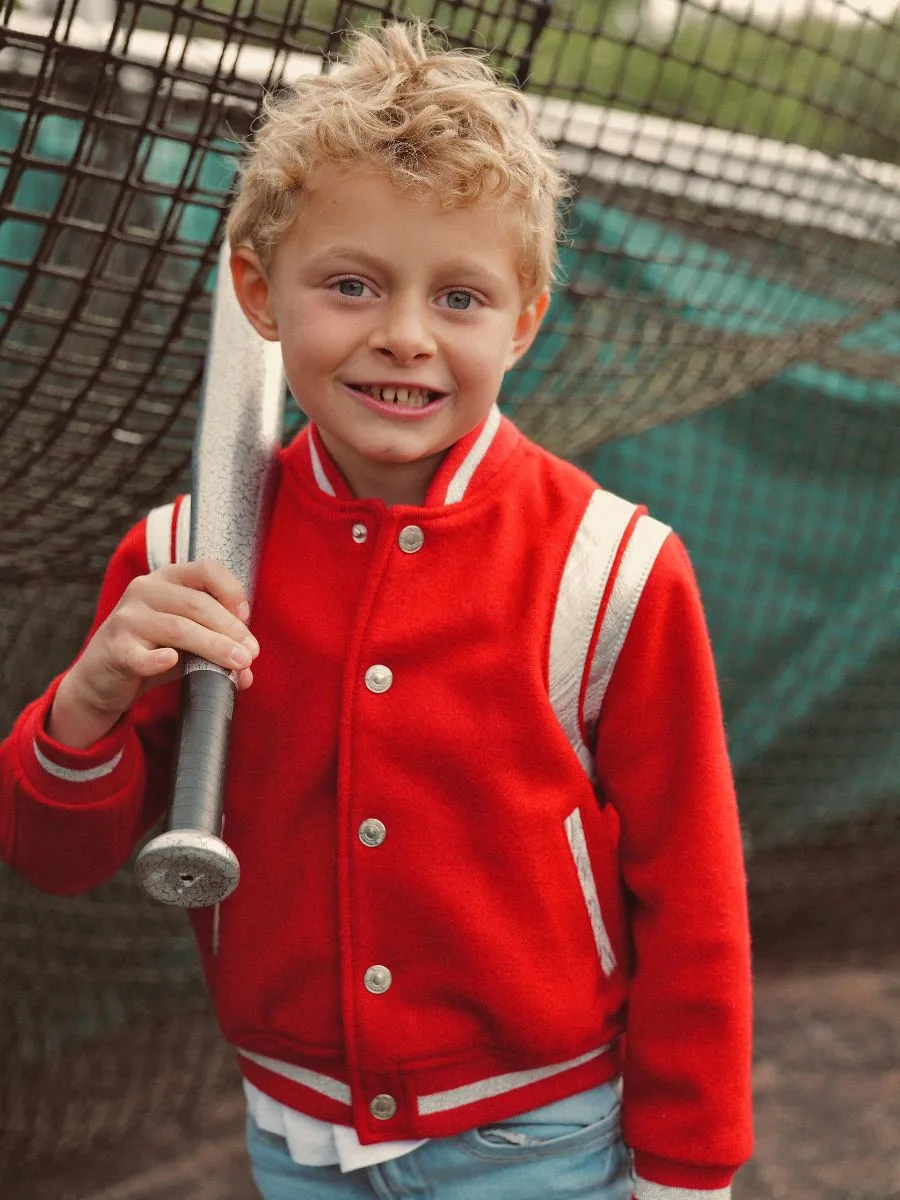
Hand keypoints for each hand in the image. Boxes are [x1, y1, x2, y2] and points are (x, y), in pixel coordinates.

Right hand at [47, 559, 259, 748]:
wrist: (102, 678)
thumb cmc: (151, 651)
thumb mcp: (186, 644)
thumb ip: (215, 649)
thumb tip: (248, 673)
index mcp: (167, 579)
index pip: (206, 569)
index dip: (231, 590)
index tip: (247, 618)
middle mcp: (145, 589)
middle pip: (197, 604)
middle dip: (230, 630)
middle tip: (251, 654)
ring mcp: (127, 618)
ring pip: (178, 629)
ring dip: (213, 647)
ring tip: (238, 665)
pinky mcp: (115, 648)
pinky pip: (140, 654)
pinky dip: (156, 659)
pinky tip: (171, 662)